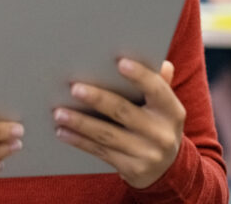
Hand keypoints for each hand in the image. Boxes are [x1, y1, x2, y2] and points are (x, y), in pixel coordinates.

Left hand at [53, 59, 184, 188]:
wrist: (168, 169)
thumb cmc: (157, 123)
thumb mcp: (164, 105)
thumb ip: (158, 83)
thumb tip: (162, 63)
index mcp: (171, 111)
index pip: (157, 89)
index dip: (140, 76)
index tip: (120, 62)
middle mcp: (161, 133)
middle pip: (124, 111)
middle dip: (97, 99)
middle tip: (74, 88)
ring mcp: (147, 154)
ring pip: (107, 135)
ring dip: (80, 123)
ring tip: (59, 112)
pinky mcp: (132, 169)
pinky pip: (101, 152)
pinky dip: (79, 141)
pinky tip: (62, 131)